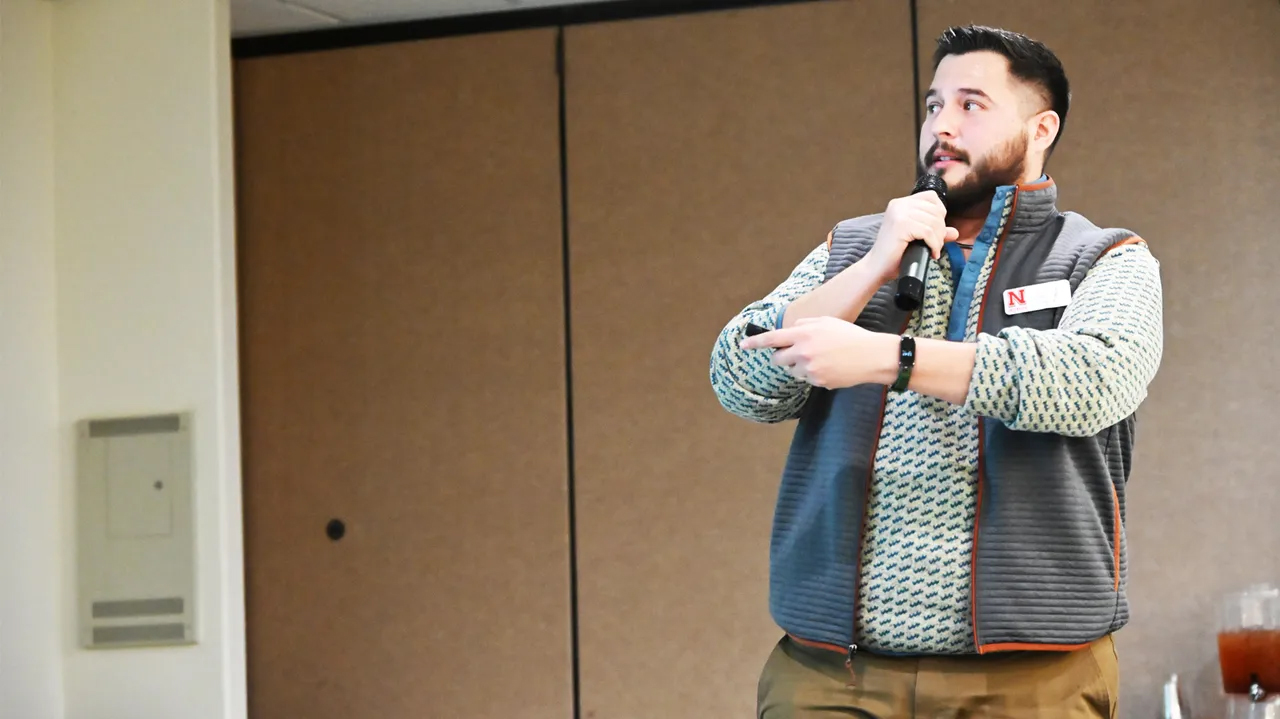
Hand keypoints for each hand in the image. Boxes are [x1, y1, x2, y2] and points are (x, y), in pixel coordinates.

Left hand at [739, 316, 895, 388]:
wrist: (871, 356)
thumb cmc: (849, 336)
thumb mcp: (826, 321)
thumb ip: (804, 325)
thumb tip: (790, 331)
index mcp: (803, 333)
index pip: (772, 339)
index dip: (755, 343)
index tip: (743, 345)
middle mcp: (803, 352)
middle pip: (778, 360)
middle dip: (783, 358)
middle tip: (795, 354)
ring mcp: (810, 369)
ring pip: (793, 371)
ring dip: (800, 367)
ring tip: (821, 359)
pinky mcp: (817, 382)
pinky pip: (807, 379)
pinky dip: (814, 375)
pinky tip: (829, 368)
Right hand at [864, 189, 959, 283]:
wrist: (877, 268)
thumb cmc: (894, 255)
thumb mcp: (916, 239)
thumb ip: (934, 232)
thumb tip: (955, 232)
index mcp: (900, 203)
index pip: (931, 196)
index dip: (940, 212)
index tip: (937, 230)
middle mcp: (899, 204)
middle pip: (935, 210)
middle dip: (941, 230)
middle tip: (936, 245)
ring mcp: (899, 213)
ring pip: (934, 222)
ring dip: (938, 239)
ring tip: (933, 250)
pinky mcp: (901, 224)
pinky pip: (928, 232)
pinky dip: (934, 244)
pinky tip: (931, 253)